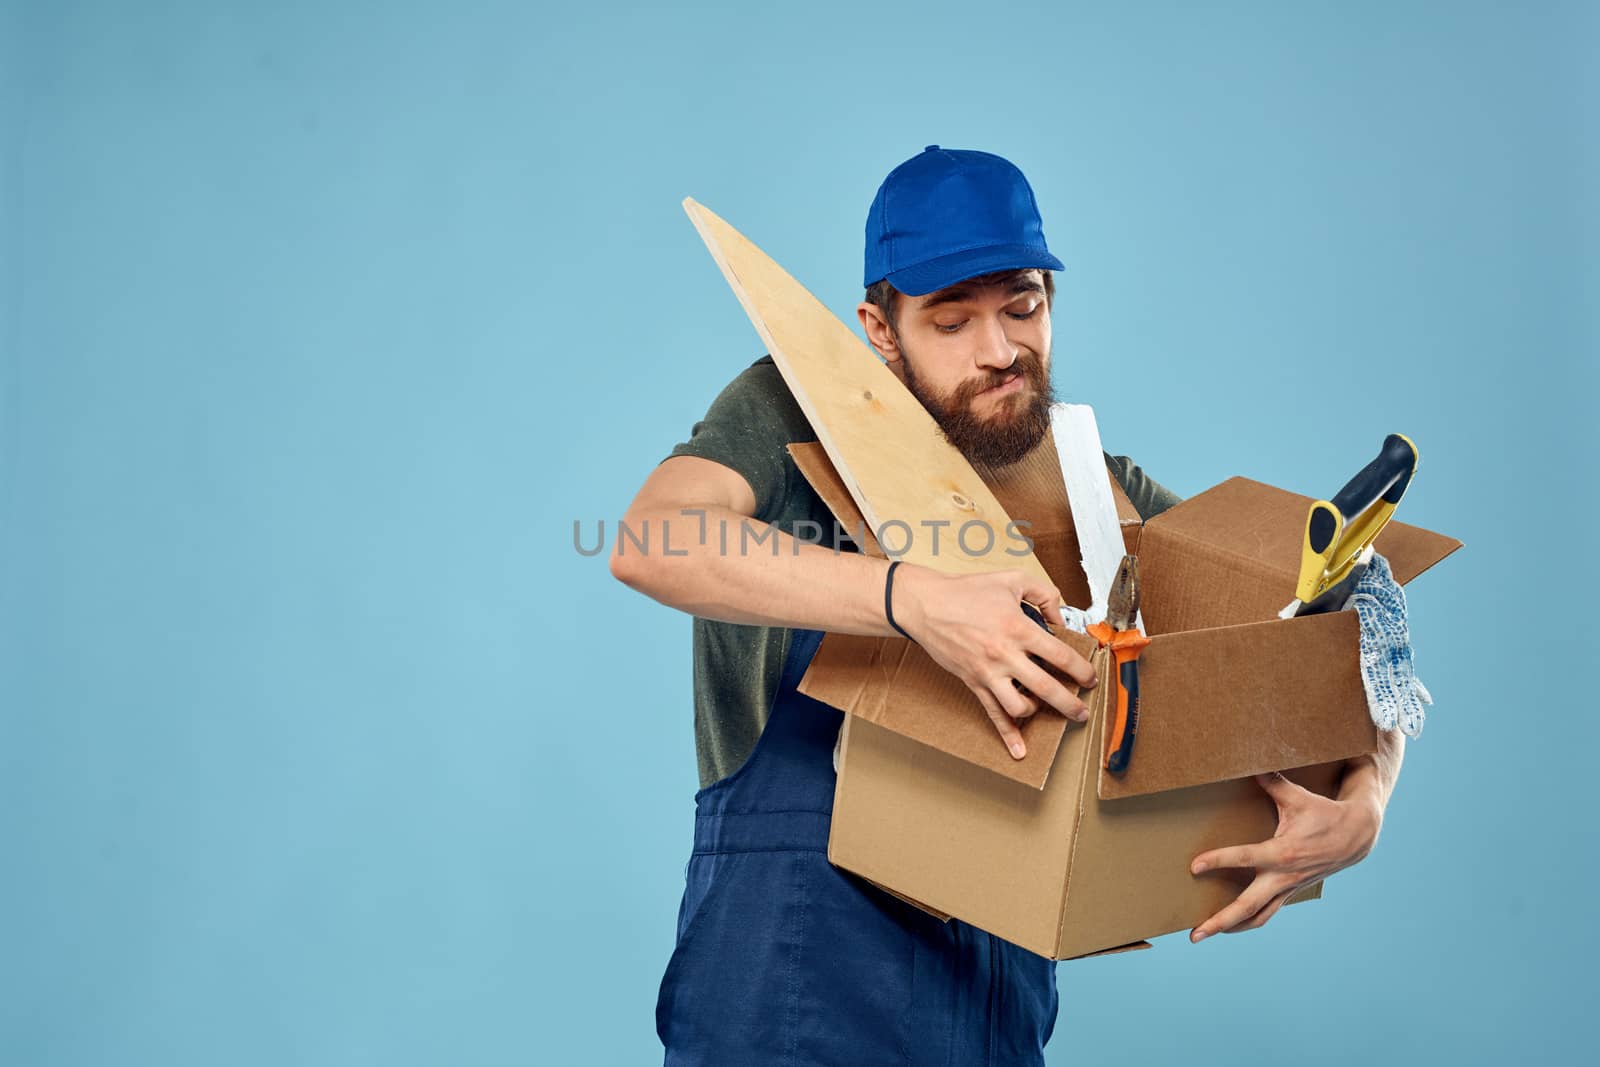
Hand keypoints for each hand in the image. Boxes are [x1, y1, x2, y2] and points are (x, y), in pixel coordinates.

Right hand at [892, 564, 1097, 759]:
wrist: (927, 605)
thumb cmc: (967, 590)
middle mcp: (1005, 654)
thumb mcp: (1012, 579)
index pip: (1061, 656)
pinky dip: (1007, 734)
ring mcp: (988, 672)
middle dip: (1071, 704)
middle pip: (1047, 688)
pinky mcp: (974, 682)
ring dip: (1039, 713)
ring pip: (1020, 707)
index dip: (1082, 670)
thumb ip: (1045, 594)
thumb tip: (1061, 617)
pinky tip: (1018, 749)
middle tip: (1082, 711)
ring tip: (1047, 709)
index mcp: (1019, 628)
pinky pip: (992, 713)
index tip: (1090, 677)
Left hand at [1186, 770, 1382, 941]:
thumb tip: (1251, 763)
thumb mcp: (1297, 796)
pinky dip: (1249, 918)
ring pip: (1258, 916)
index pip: (1244, 859)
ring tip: (1206, 933)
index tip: (1194, 866)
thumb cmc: (1323, 813)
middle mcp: (1283, 876)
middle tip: (1194, 935)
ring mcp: (1288, 887)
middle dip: (1219, 922)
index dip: (1217, 861)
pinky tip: (1232, 922)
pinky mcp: (1291, 891)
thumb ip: (1271, 782)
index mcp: (1282, 852)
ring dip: (1232, 927)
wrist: (1356, 836)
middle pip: (1247, 907)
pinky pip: (1268, 911)